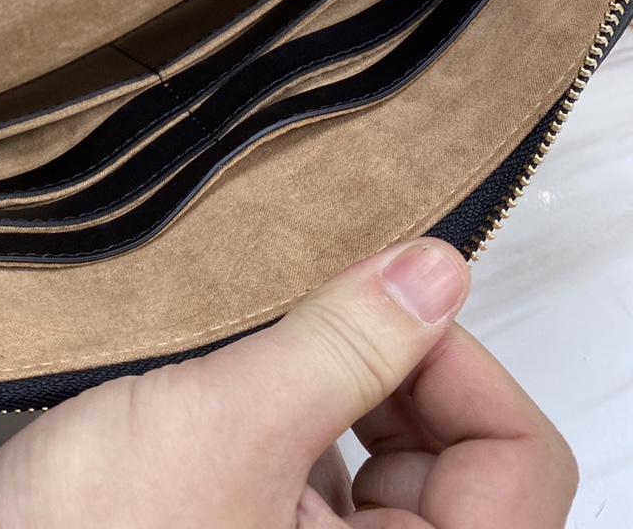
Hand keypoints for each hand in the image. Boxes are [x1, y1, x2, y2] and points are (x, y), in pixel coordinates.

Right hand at [0, 241, 577, 526]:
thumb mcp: (224, 424)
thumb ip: (342, 347)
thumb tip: (432, 273)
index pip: (517, 466)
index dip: (460, 365)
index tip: (389, 301)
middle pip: (462, 461)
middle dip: (396, 370)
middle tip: (324, 311)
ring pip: (391, 459)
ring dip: (343, 383)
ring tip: (271, 339)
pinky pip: (325, 468)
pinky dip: (299, 407)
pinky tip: (240, 375)